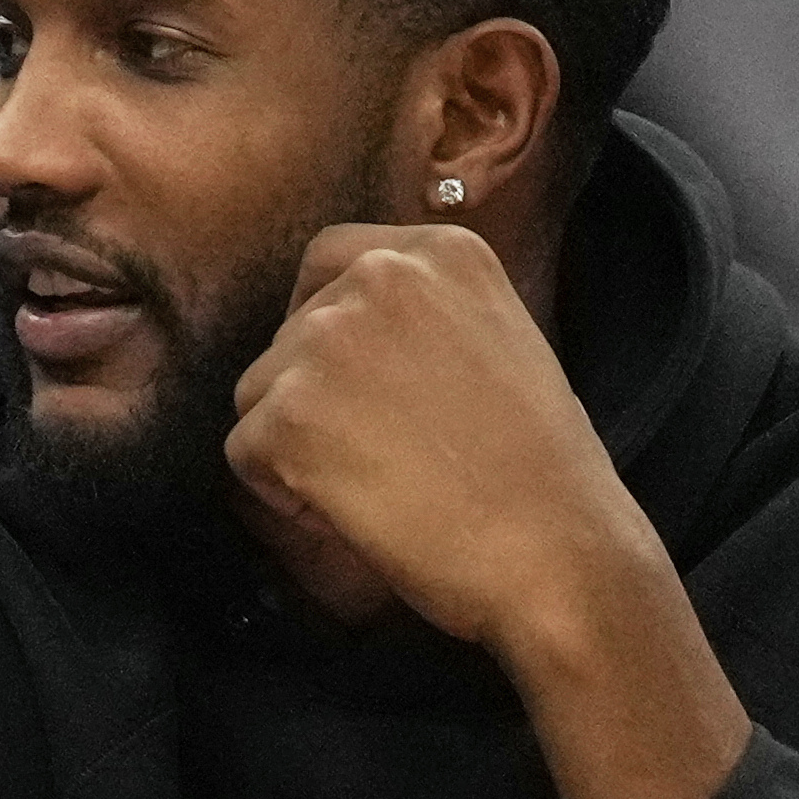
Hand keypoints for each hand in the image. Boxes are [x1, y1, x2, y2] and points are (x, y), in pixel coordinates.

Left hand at [226, 222, 655, 655]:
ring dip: (298, 445)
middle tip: (391, 452)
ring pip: (258, 394)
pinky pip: (245, 453)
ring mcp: (326, 340)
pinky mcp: (287, 411)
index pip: (328, 260)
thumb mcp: (496, 341)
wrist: (553, 547)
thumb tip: (342, 331)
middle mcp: (378, 276)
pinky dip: (285, 494)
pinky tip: (360, 508)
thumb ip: (419, 317)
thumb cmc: (535, 469)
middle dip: (314, 397)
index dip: (322, 322)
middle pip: (287, 336)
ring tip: (383, 481)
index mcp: (439, 251)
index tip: (354, 380)